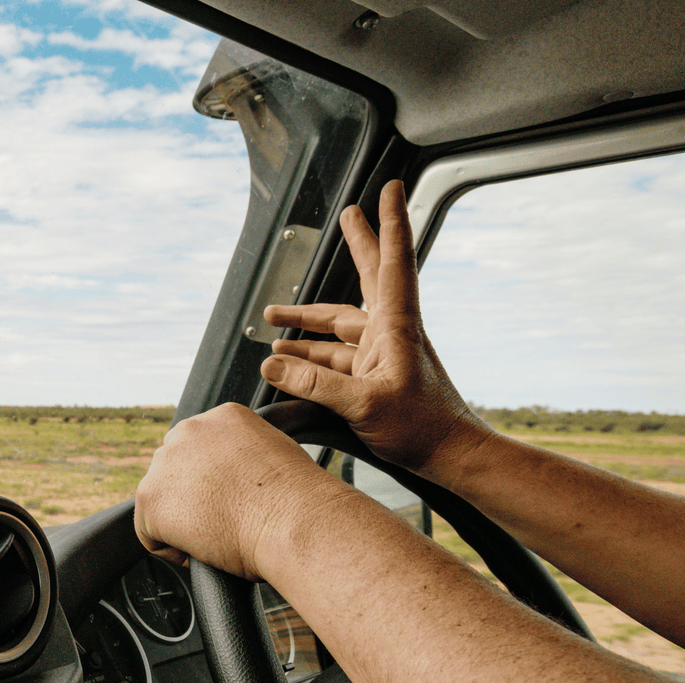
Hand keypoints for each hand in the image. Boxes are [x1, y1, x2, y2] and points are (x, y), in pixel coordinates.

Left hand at [134, 403, 336, 578]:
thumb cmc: (298, 501)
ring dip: (181, 522)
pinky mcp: (151, 499)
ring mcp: (166, 464)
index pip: (199, 449)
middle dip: (190, 498)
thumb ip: (246, 458)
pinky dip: (171, 550)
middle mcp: (189, 431)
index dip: (210, 481)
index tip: (227, 500)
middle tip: (220, 522)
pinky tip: (200, 553)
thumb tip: (238, 479)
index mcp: (222, 417)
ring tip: (215, 537)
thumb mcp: (277, 458)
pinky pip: (149, 533)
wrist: (293, 521)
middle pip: (173, 470)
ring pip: (160, 501)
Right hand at [259, 181, 489, 479]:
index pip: (392, 263)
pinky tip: (285, 360)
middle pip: (369, 278)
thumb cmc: (420, 428)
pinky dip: (309, 357)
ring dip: (308, 322)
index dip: (390, 224)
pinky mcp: (374, 377)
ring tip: (273, 318)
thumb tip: (271, 363)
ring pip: (340, 326)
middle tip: (349, 214)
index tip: (389, 189)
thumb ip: (313, 383)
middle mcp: (390, 332)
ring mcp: (381, 354)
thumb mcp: (362, 405)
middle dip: (357, 246)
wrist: (449, 456)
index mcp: (396, 326)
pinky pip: (334, 359)